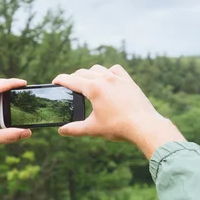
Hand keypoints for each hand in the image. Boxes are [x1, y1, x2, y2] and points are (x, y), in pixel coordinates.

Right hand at [53, 65, 185, 157]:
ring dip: (89, 73)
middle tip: (69, 86)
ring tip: (87, 83)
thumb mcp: (93, 129)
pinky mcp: (128, 81)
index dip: (60, 80)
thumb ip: (74, 129)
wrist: (145, 126)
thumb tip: (61, 131)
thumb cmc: (118, 127)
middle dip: (73, 78)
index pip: (71, 80)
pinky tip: (107, 79)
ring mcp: (118, 78)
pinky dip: (108, 72)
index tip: (55, 81)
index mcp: (94, 89)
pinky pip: (115, 70)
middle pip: (83, 73)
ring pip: (98, 69)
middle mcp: (105, 79)